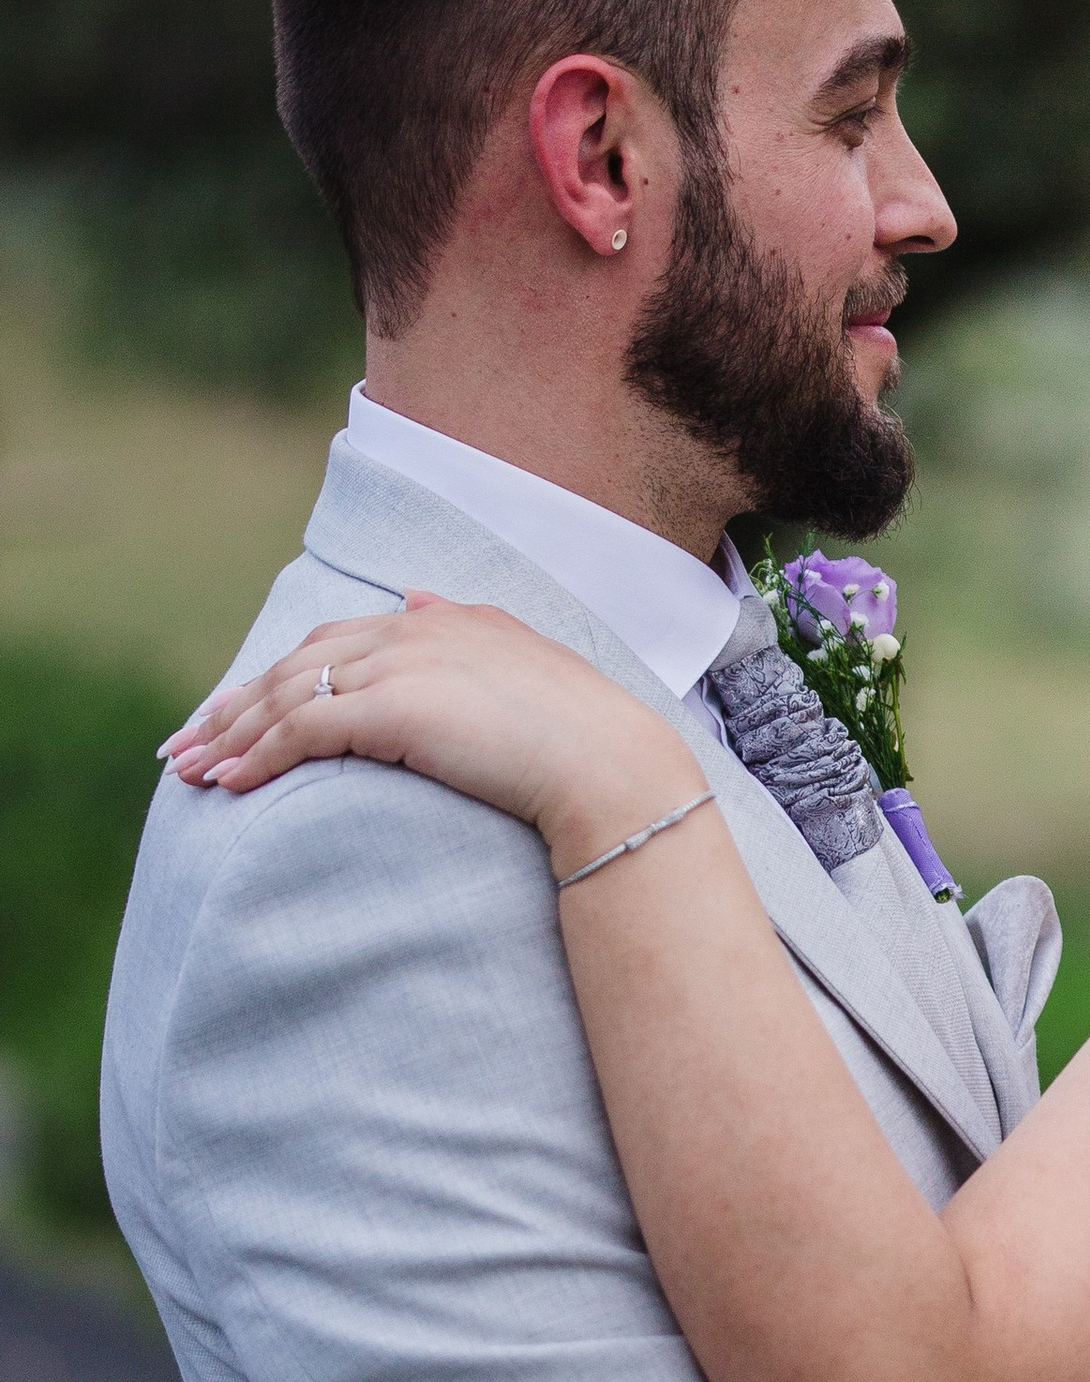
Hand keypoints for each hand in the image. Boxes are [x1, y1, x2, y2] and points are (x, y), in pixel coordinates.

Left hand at [164, 596, 702, 872]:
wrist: (608, 766)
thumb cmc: (585, 737)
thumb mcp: (523, 664)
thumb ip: (467, 630)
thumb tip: (417, 598)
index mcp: (444, 622)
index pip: (338, 642)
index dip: (282, 677)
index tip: (243, 710)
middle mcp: (412, 631)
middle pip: (297, 663)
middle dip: (235, 704)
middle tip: (188, 742)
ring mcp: (399, 666)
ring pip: (287, 695)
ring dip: (230, 734)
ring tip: (190, 769)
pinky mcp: (389, 708)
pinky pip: (300, 731)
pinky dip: (256, 756)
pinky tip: (229, 783)